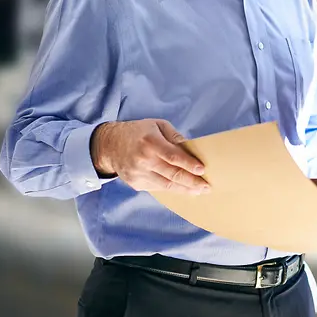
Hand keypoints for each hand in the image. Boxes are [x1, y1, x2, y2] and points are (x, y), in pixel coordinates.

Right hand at [91, 119, 209, 194]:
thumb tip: (190, 147)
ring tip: (199, 191)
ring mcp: (138, 174)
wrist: (109, 145)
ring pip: (165, 185)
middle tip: (207, 186)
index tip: (202, 170)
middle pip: (171, 174)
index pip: (173, 156)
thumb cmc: (138, 132)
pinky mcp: (135, 183)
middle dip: (191, 182)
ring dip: (184, 189)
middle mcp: (143, 161)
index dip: (189, 164)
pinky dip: (172, 189)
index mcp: (150, 143)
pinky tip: (183, 190)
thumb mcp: (157, 125)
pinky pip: (157, 188)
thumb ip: (174, 136)